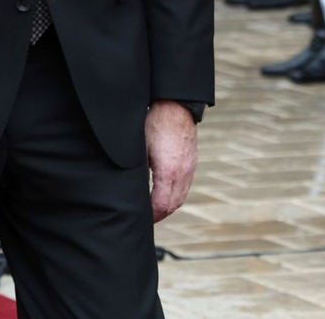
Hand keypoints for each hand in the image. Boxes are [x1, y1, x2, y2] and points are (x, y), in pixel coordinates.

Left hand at [146, 100, 198, 221]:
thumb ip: (139, 174)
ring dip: (168, 206)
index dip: (150, 216)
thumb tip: (132, 193)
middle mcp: (183, 171)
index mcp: (168, 171)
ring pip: (181, 197)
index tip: (140, 218)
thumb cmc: (154, 125)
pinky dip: (175, 194)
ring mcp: (190, 166)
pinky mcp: (192, 161)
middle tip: (145, 218)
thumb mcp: (140, 151)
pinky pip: (186, 185)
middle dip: (159, 215)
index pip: (161, 206)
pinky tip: (164, 192)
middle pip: (173, 205)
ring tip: (153, 209)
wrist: (176, 106)